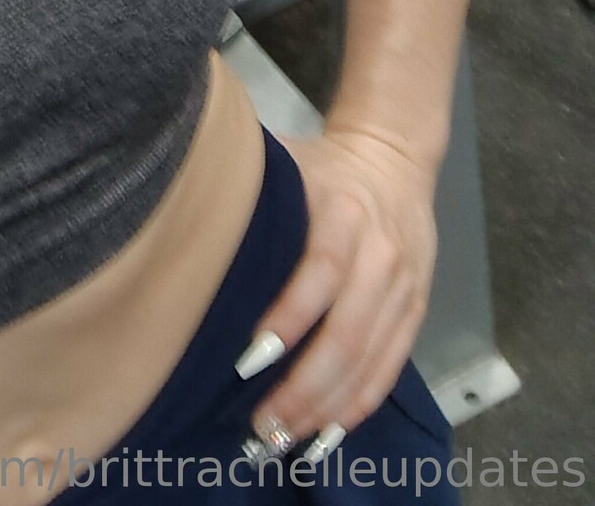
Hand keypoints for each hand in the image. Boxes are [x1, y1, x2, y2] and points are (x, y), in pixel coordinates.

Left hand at [242, 126, 439, 455]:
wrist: (393, 159)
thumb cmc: (318, 168)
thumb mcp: (283, 163)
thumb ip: (246, 192)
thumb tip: (181, 226)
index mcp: (341, 211)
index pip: (320, 271)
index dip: (287, 317)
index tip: (248, 359)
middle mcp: (379, 252)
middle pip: (346, 331)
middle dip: (303, 385)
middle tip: (260, 422)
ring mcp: (402, 286)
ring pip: (368, 360)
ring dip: (326, 406)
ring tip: (283, 437)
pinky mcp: (415, 310)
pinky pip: (390, 367)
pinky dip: (359, 404)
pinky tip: (327, 431)